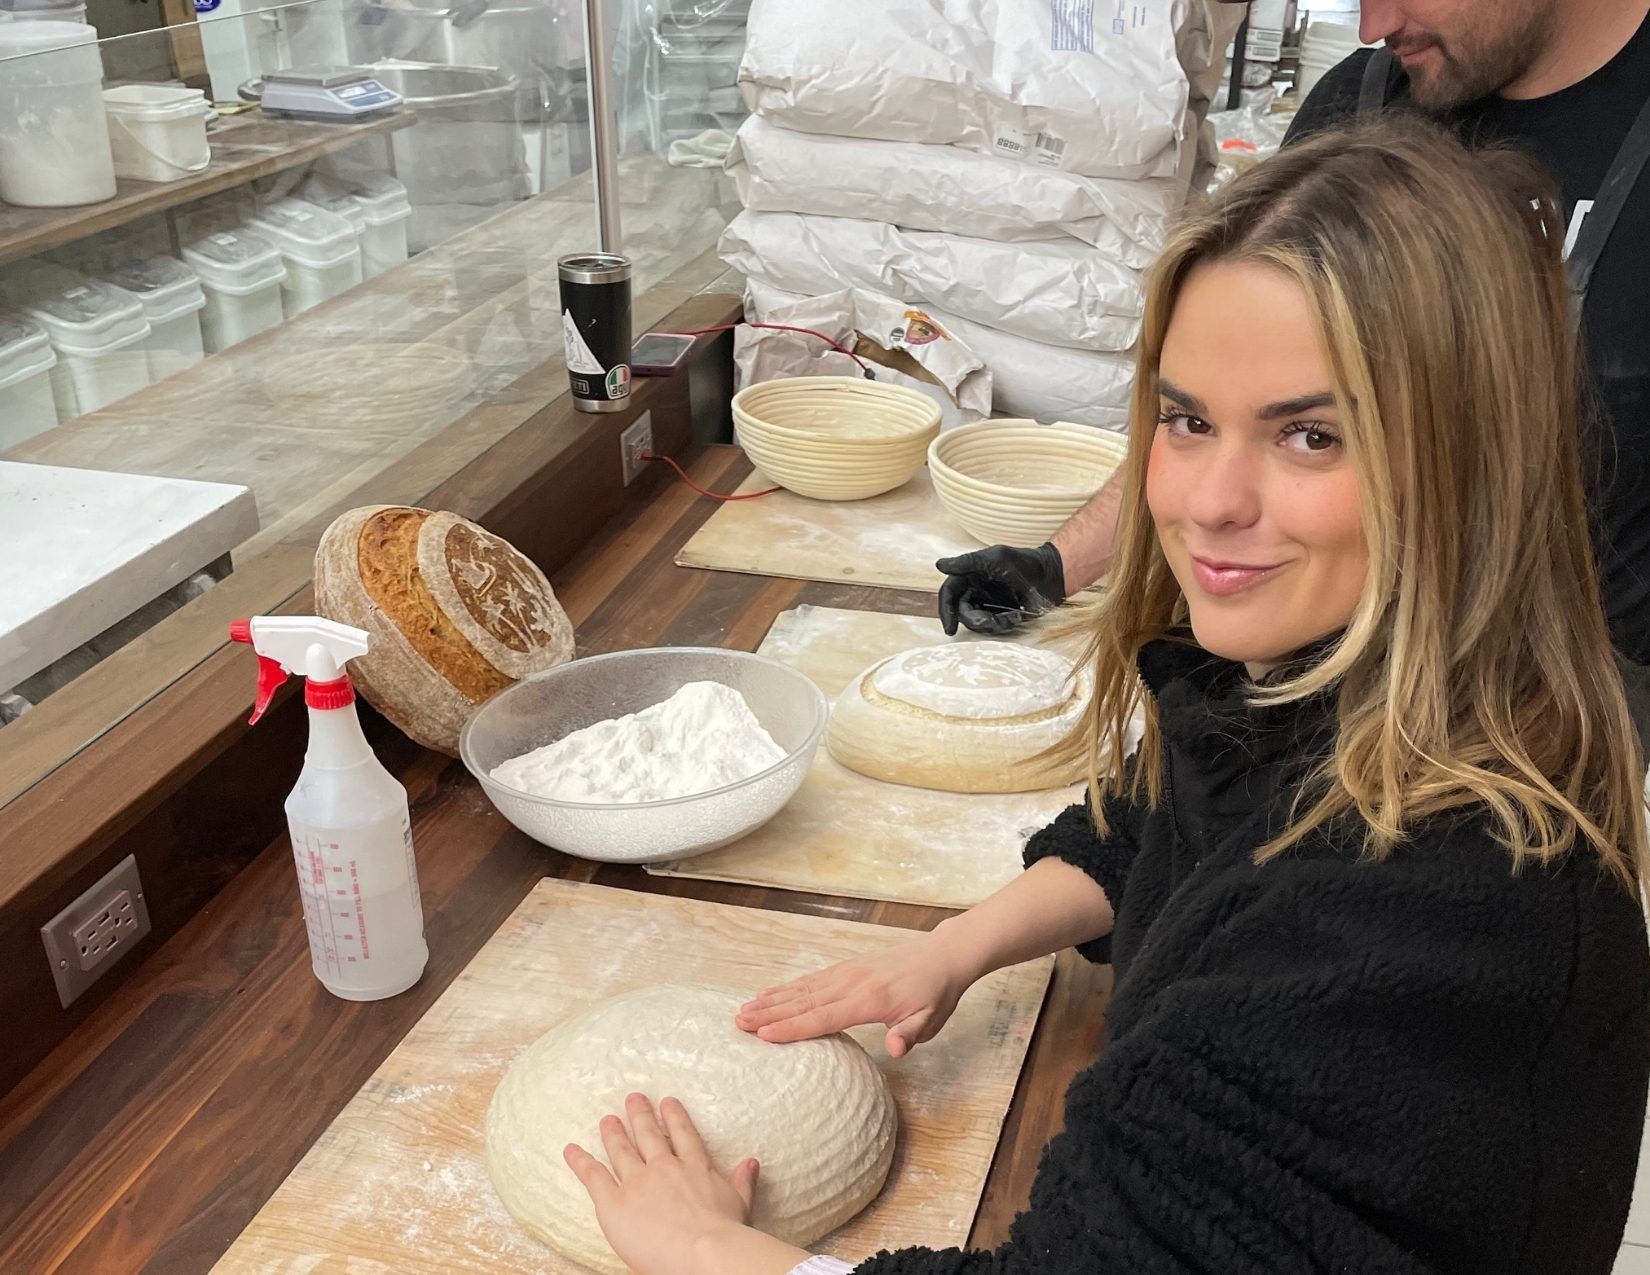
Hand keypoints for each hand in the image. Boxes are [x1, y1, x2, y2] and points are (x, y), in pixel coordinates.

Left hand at [564, 1093, 760, 1274]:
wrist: (703, 1251)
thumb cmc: (727, 1234)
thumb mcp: (741, 1203)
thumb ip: (743, 1181)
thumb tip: (752, 1162)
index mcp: (695, 1167)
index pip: (683, 1135)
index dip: (674, 1117)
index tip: (668, 1102)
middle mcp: (664, 1167)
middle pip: (649, 1135)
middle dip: (640, 1114)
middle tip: (632, 1097)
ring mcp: (638, 1182)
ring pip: (621, 1150)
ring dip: (613, 1132)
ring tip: (607, 1119)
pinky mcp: (614, 1202)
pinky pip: (593, 1176)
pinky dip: (580, 1161)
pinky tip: (571, 1150)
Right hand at [736, 928, 979, 1057]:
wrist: (942, 956)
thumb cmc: (936, 994)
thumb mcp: (930, 1019)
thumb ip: (910, 1034)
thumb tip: (895, 1050)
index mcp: (870, 1000)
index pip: (824, 1017)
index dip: (792, 1028)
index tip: (763, 1035)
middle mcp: (852, 983)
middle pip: (803, 1001)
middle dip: (769, 1013)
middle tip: (738, 1023)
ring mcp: (847, 973)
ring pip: (802, 988)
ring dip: (772, 1000)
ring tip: (744, 1009)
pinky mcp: (847, 968)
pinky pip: (811, 979)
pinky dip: (788, 987)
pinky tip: (771, 993)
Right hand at [936, 542, 1066, 635]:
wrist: (1052, 577)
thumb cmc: (1025, 563)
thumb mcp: (995, 558)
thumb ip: (967, 562)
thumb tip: (939, 565)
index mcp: (970, 575)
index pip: (949, 593)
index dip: (946, 611)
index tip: (950, 628)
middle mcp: (976, 590)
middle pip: (962, 611)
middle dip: (974, 620)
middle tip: (989, 622)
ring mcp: (988, 603)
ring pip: (976, 622)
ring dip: (991, 624)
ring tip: (1010, 617)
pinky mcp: (1000, 614)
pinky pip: (993, 626)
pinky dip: (1003, 625)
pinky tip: (1016, 617)